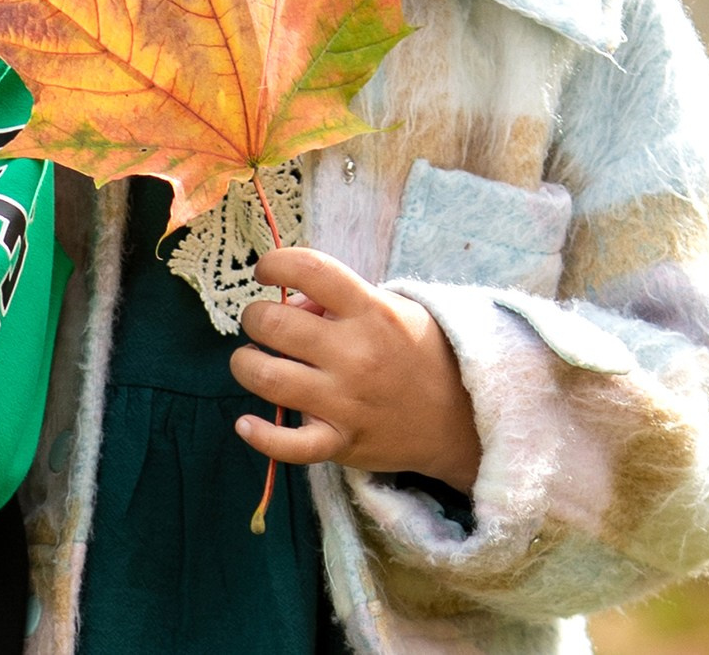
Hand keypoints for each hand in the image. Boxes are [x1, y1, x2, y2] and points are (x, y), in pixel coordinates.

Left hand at [230, 246, 481, 488]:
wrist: (463, 418)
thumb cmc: (416, 353)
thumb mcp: (390, 310)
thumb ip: (337, 299)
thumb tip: (286, 301)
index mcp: (370, 311)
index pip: (309, 269)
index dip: (274, 263)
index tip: (265, 271)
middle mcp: (356, 353)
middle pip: (273, 323)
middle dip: (255, 317)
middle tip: (262, 323)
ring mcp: (347, 401)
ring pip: (266, 377)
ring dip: (246, 364)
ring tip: (253, 361)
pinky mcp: (342, 442)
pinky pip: (289, 445)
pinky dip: (260, 435)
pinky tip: (247, 423)